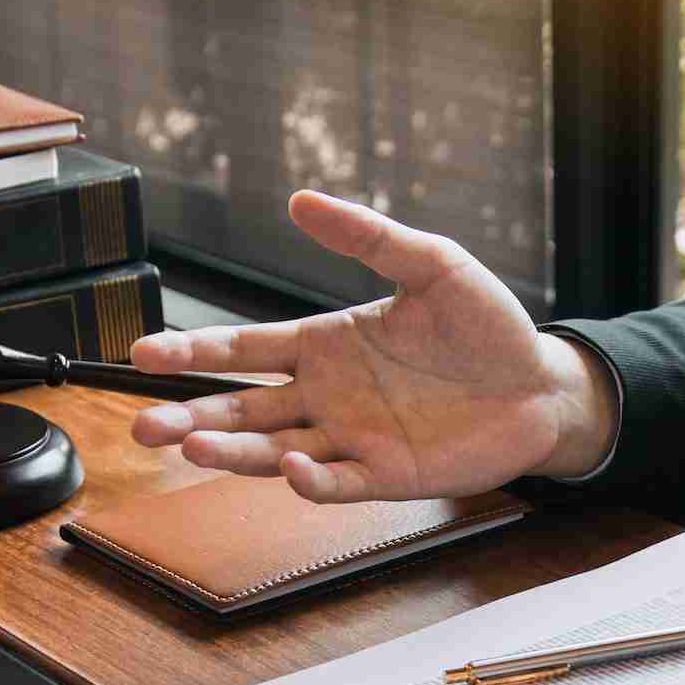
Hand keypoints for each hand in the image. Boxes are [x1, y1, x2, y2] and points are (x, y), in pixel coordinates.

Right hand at [129, 190, 617, 500]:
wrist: (541, 385)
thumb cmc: (486, 326)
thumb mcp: (431, 264)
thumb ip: (367, 237)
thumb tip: (300, 202)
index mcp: (325, 344)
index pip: (244, 348)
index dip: (194, 352)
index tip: (144, 354)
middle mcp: (327, 396)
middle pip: (242, 407)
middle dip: (190, 414)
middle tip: (143, 423)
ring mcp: (352, 438)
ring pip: (274, 450)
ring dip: (233, 450)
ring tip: (191, 444)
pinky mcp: (387, 475)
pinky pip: (338, 482)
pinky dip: (311, 479)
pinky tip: (291, 467)